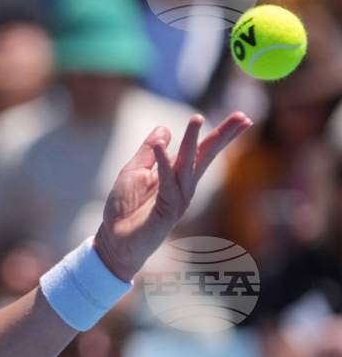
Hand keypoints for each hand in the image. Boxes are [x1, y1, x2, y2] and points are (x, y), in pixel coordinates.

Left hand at [93, 112, 251, 281]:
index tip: (242, 117)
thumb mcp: (133, 171)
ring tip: (197, 118)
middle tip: (242, 116)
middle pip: (206, 156)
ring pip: (188, 165)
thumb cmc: (124, 208)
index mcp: (177, 175)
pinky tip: (163, 145)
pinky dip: (164, 163)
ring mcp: (178, 199)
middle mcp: (183, 186)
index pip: (202, 151)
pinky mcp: (168, 211)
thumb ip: (148, 152)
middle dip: (223, 136)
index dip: (220, 134)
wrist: (114, 240)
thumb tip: (165, 129)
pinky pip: (167, 182)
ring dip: (192, 141)